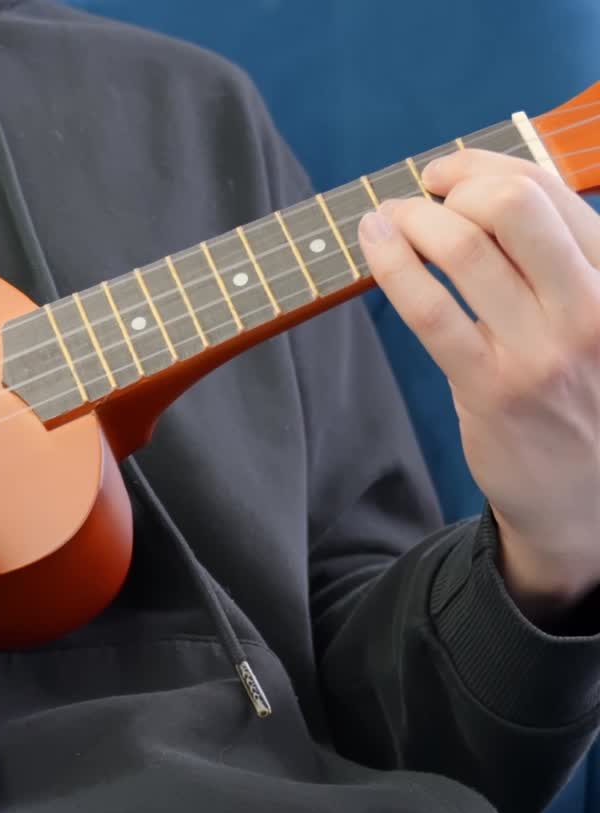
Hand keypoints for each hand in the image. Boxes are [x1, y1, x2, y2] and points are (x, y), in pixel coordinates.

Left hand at [357, 148, 599, 613]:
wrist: (584, 504)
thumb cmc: (581, 402)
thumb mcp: (595, 323)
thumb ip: (559, 263)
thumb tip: (481, 193)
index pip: (550, 191)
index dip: (487, 166)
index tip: (451, 174)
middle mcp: (591, 309)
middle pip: (513, 203)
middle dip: (456, 182)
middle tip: (425, 192)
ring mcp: (542, 352)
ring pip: (467, 249)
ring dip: (414, 219)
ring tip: (391, 219)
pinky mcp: (492, 390)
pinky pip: (432, 309)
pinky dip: (394, 264)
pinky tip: (374, 245)